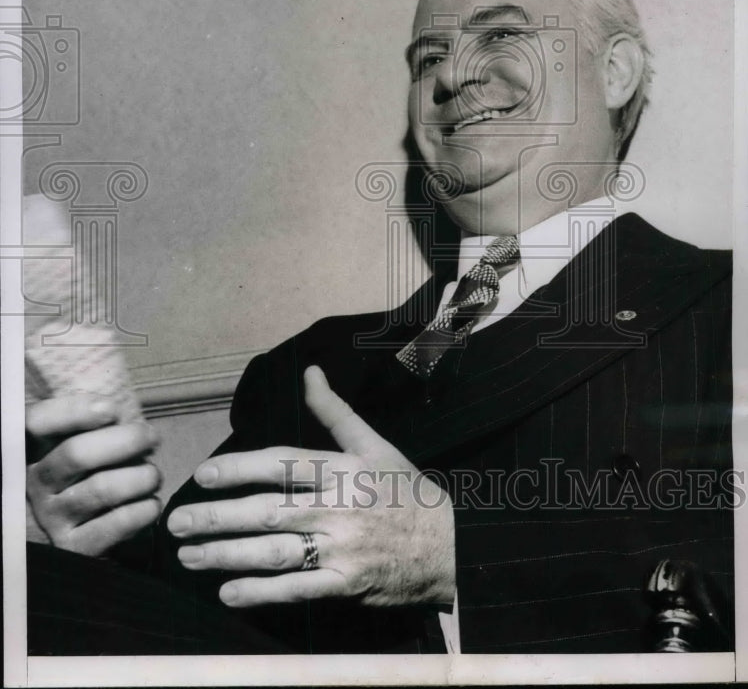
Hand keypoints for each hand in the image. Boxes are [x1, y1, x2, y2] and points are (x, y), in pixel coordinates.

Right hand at [26, 394, 161, 555]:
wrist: (91, 531)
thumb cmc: (95, 472)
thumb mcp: (86, 442)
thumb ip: (94, 424)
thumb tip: (116, 411)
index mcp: (35, 450)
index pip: (36, 423)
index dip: (72, 412)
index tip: (111, 410)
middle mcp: (36, 483)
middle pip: (75, 454)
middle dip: (125, 440)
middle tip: (152, 437)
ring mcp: (51, 517)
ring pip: (101, 488)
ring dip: (140, 477)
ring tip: (154, 476)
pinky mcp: (73, 548)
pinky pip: (114, 525)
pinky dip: (142, 511)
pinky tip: (152, 504)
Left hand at [168, 366, 454, 609]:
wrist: (450, 543)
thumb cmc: (406, 490)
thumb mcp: (374, 443)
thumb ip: (335, 411)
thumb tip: (309, 371)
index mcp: (343, 469)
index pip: (282, 464)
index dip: (240, 468)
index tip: (203, 474)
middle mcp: (338, 507)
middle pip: (268, 510)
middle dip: (218, 516)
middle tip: (177, 521)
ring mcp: (341, 548)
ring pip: (275, 551)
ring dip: (227, 555)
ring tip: (189, 555)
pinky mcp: (346, 585)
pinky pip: (297, 591)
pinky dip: (261, 593)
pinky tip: (227, 592)